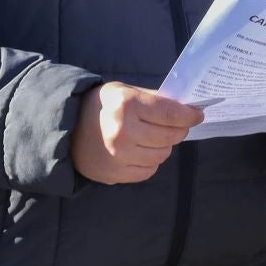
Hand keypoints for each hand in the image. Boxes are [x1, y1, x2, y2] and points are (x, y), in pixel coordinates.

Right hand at [72, 82, 203, 184]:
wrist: (67, 128)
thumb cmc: (103, 105)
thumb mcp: (126, 91)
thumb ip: (156, 100)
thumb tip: (188, 110)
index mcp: (127, 105)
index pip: (171, 114)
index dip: (190, 116)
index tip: (198, 115)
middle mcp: (123, 131)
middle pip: (170, 136)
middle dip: (179, 130)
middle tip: (177, 126)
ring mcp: (118, 155)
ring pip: (162, 155)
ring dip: (164, 146)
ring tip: (153, 137)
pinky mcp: (114, 174)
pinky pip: (148, 171)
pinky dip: (150, 161)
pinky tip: (140, 151)